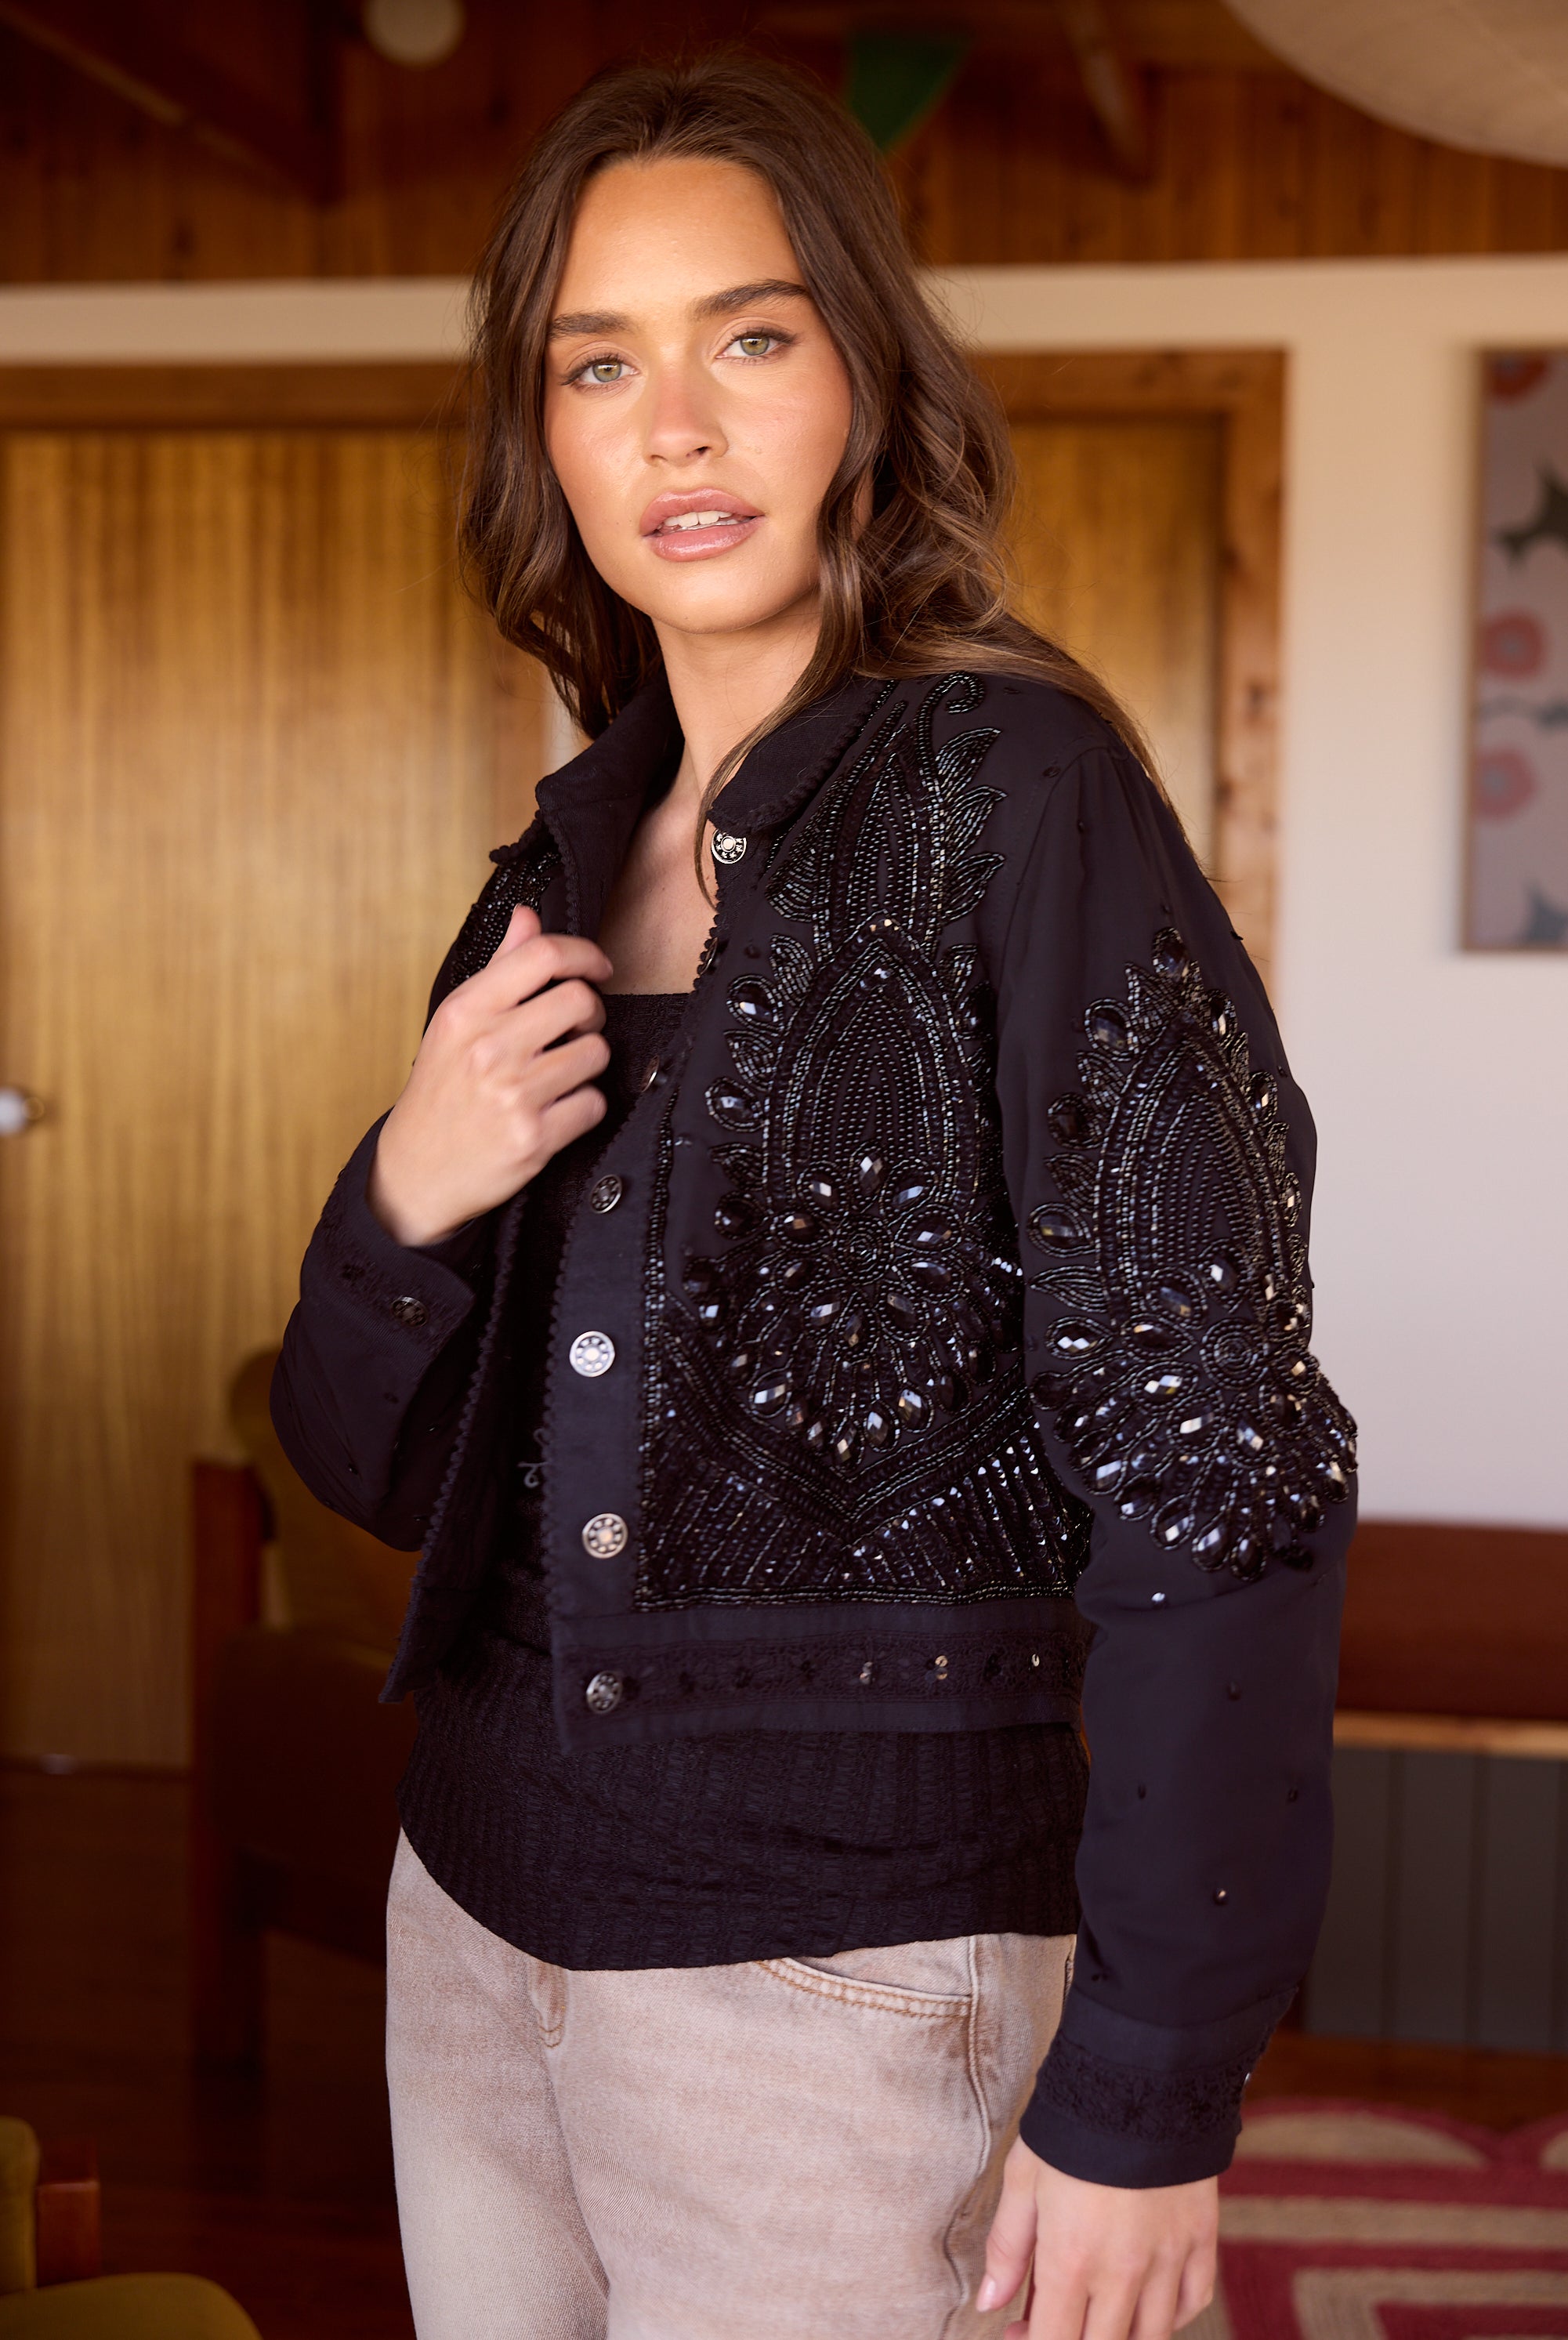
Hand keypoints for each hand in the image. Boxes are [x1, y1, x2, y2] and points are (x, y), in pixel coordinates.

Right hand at [369, 906, 612, 1246]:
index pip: (543, 955)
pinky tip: (558, 1109)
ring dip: (588, 1062)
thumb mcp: (455, 1025)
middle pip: (580, 1000)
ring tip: (560, 1073)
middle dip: (590, 1013)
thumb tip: (528, 915)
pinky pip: (594, 1103)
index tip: (597, 967)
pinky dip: (585, 1106)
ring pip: (595, 1052)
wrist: (416, 1173)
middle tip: (574, 1029)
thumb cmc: (440, 1092)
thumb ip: (499, 970)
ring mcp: (513, 1094)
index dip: (584, 954)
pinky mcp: (535, 1138)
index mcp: (466, 1011)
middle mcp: (488, 1048)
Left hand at [978, 2139, 1216, 2338]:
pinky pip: (1192, 2304)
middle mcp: (1124, 2273)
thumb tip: (989, 2302)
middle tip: (1051, 2316)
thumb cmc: (1073, 2124)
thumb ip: (1007, 2247)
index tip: (1017, 2328)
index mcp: (1072, 2259)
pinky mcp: (1201, 2241)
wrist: (1143, 2076)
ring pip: (1150, 2339)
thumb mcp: (1023, 2177)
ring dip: (1119, 2336)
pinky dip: (1169, 2317)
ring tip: (1096, 2312)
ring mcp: (1168, 2261)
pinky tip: (1146, 2302)